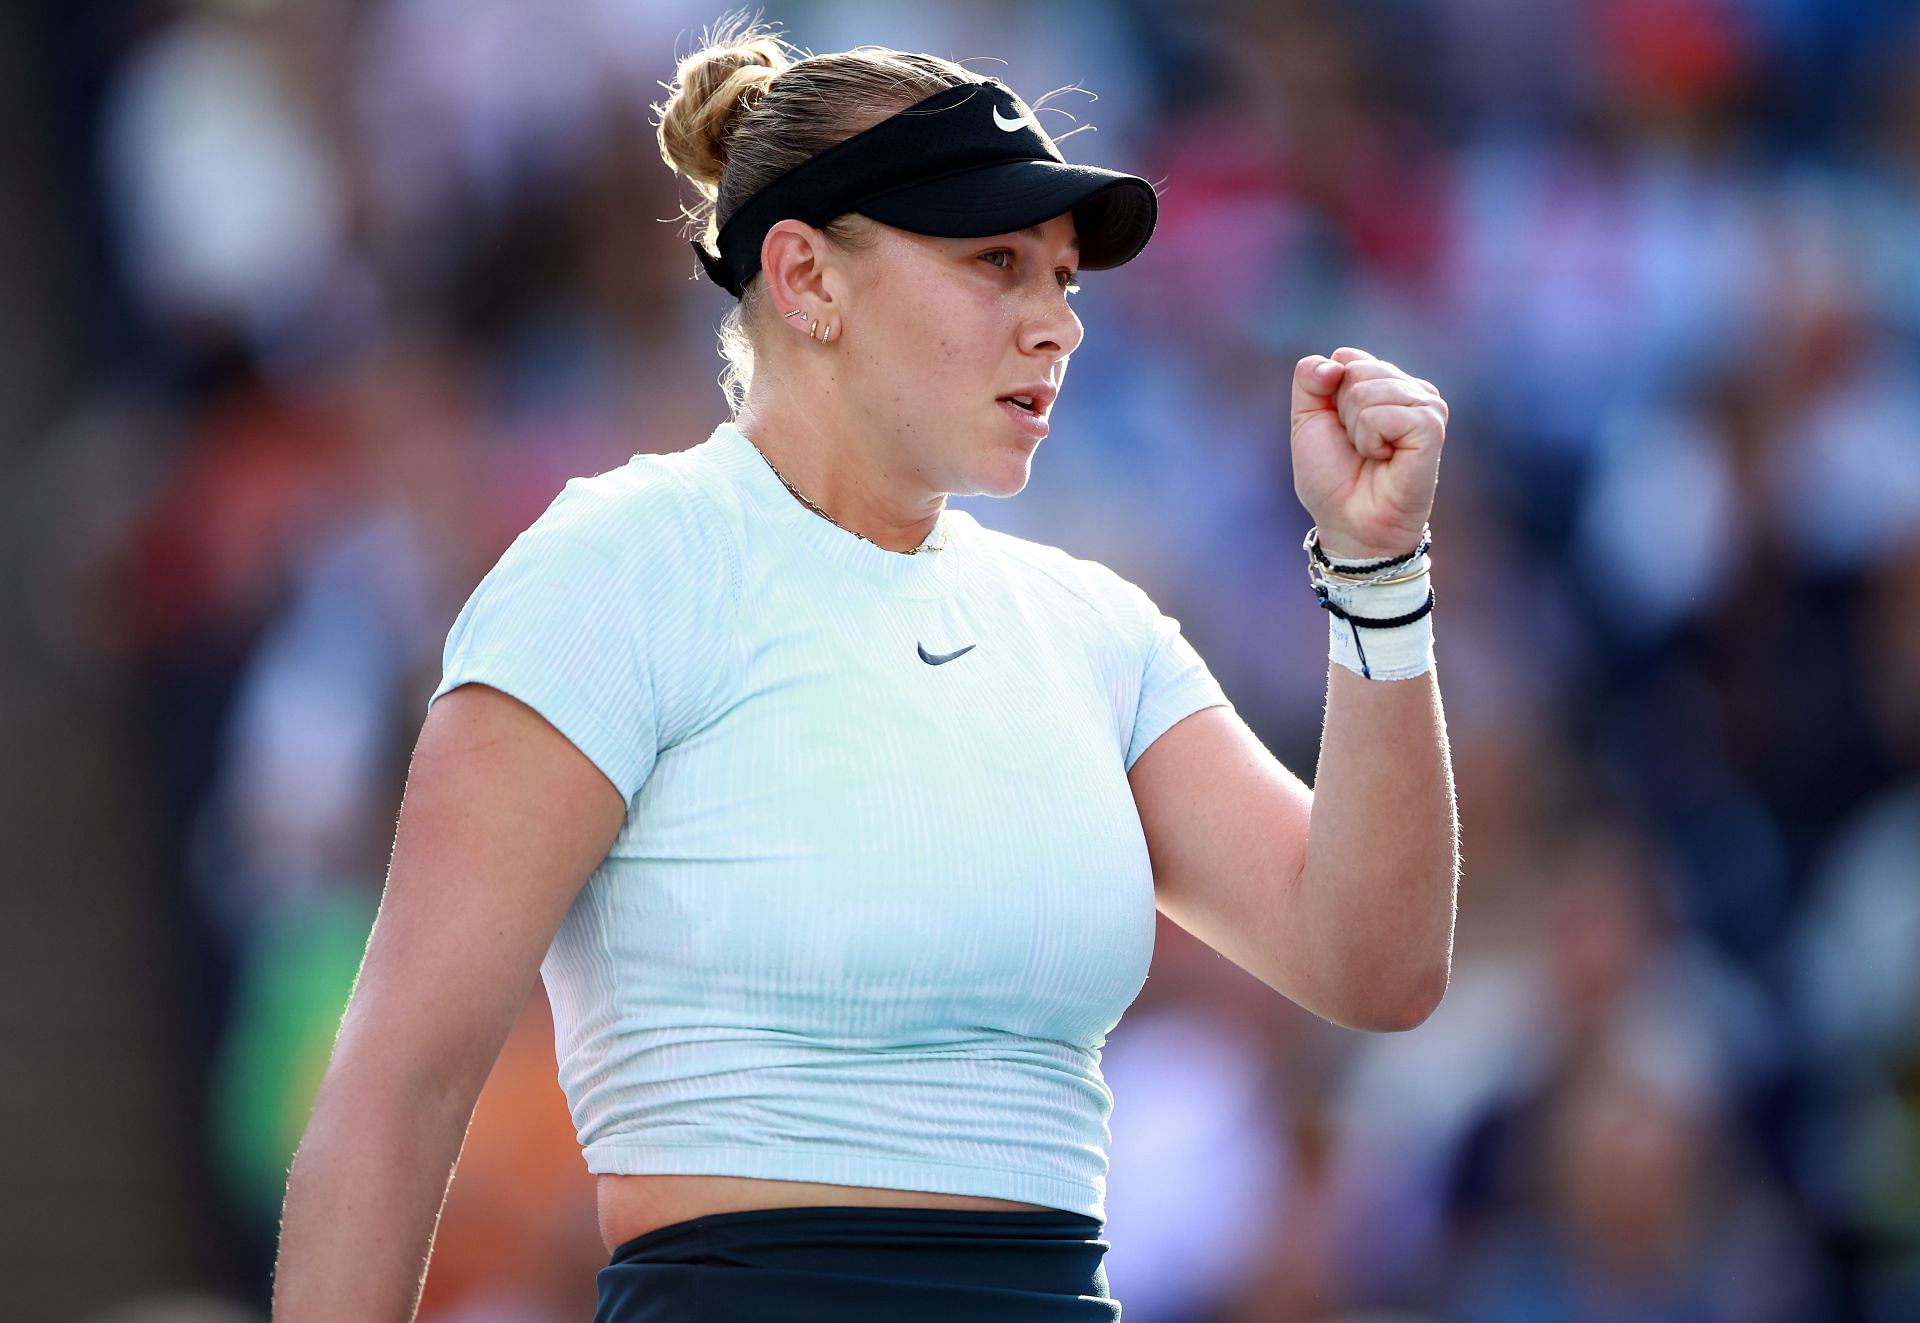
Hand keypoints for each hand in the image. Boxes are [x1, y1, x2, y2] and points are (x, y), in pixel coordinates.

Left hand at [1290, 347, 1446, 559]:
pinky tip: (1386, 458)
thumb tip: (1336, 360)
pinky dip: (1371, 440)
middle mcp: (1411, 389)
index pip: (1347, 357)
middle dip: (1342, 413)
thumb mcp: (1306, 420)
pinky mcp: (1432, 426)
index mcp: (1385, 382)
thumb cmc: (1333, 476)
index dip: (1329, 396)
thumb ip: (1309, 379)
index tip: (1340, 429)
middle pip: (1356, 370)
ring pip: (1367, 391)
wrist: (1348, 521)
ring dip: (1356, 430)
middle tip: (1357, 446)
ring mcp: (1426, 405)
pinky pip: (1383, 414)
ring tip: (1372, 455)